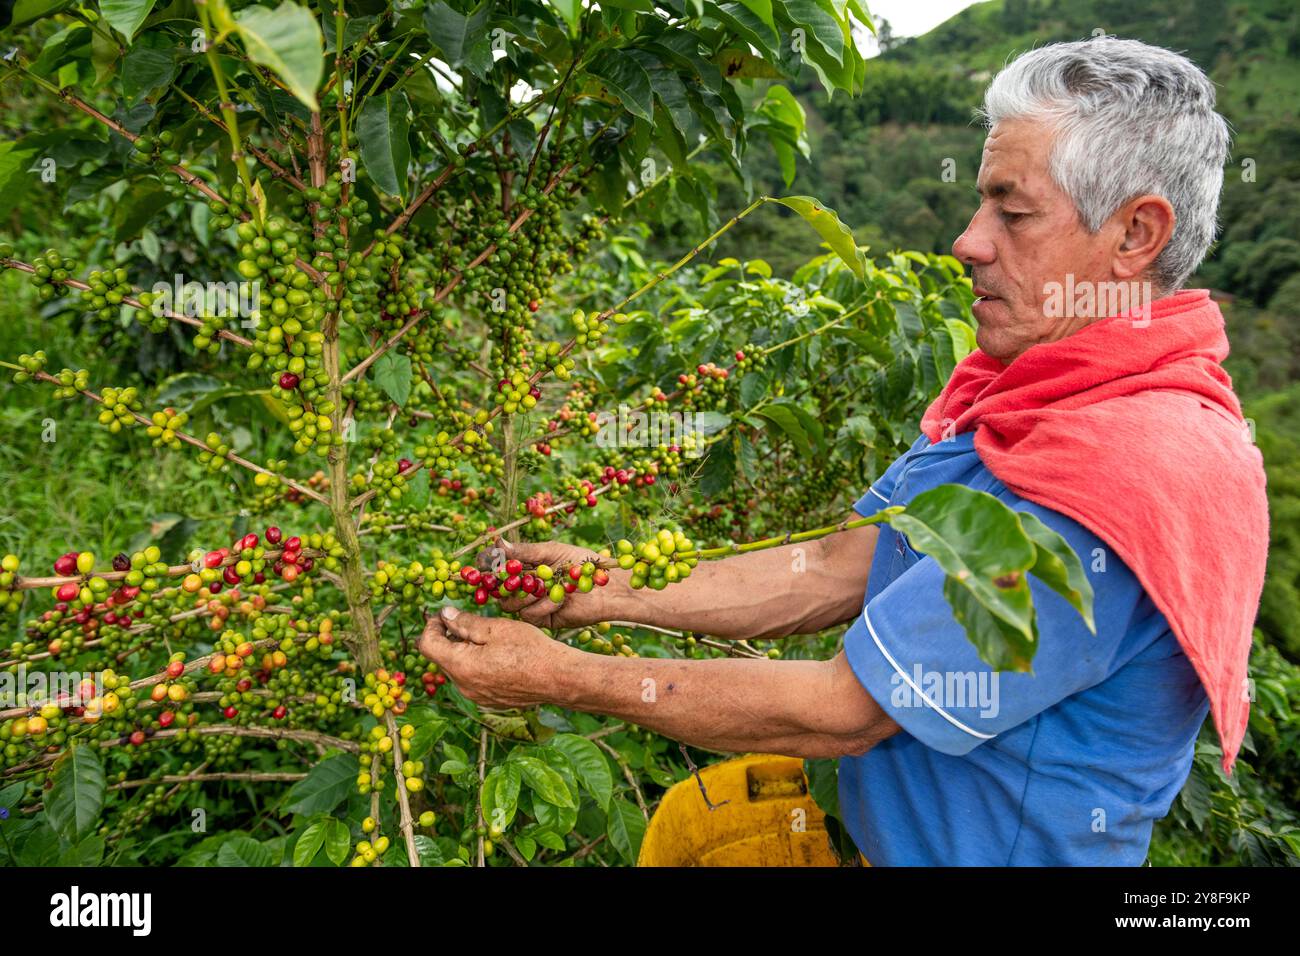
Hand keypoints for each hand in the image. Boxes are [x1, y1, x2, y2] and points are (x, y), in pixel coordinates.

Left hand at [418, 606, 572, 708]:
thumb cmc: (529, 649)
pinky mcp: (490, 700)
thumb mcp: (496, 628)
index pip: (427, 645)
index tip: (444, 614)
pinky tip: (497, 654)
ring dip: (463, 651)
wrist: (558, 678)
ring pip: (458, 669)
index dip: (431, 625)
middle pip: (442, 658)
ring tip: (485, 636)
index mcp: (461, 666)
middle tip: (466, 620)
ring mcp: (477, 696)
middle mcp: (463, 686)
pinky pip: (473, 680)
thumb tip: (444, 614)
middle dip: (448, 637)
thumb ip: (465, 622)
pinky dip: (477, 665)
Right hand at [492, 537, 625, 628]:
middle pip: (497, 590)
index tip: (483, 564)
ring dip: (529, 595)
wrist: (607, 588)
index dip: (487, 566)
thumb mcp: (551, 552)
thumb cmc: (582, 563)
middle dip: (506, 584)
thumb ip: (524, 551)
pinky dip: (544, 607)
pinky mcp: (541, 619)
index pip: (496, 567)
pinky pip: (529, 616)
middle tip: (518, 577)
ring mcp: (531, 604)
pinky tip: (560, 600)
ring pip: (510, 604)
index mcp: (524, 566)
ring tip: (549, 588)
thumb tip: (497, 543)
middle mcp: (523, 586)